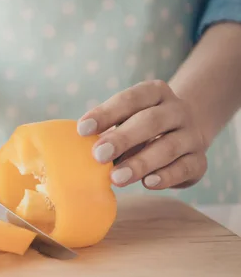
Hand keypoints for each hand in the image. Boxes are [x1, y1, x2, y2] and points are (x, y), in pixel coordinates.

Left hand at [77, 80, 207, 189]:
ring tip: (116, 178)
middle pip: (150, 122)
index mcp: (155, 92)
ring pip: (168, 147)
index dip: (106, 113)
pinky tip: (147, 183)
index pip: (131, 99)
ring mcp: (191, 135)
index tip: (81, 129)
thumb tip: (77, 148)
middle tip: (98, 155)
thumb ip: (107, 129)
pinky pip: (185, 168)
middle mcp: (177, 110)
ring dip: (140, 163)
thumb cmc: (140, 126)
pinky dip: (166, 177)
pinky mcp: (199, 161)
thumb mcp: (126, 119)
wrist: (185, 131)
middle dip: (122, 138)